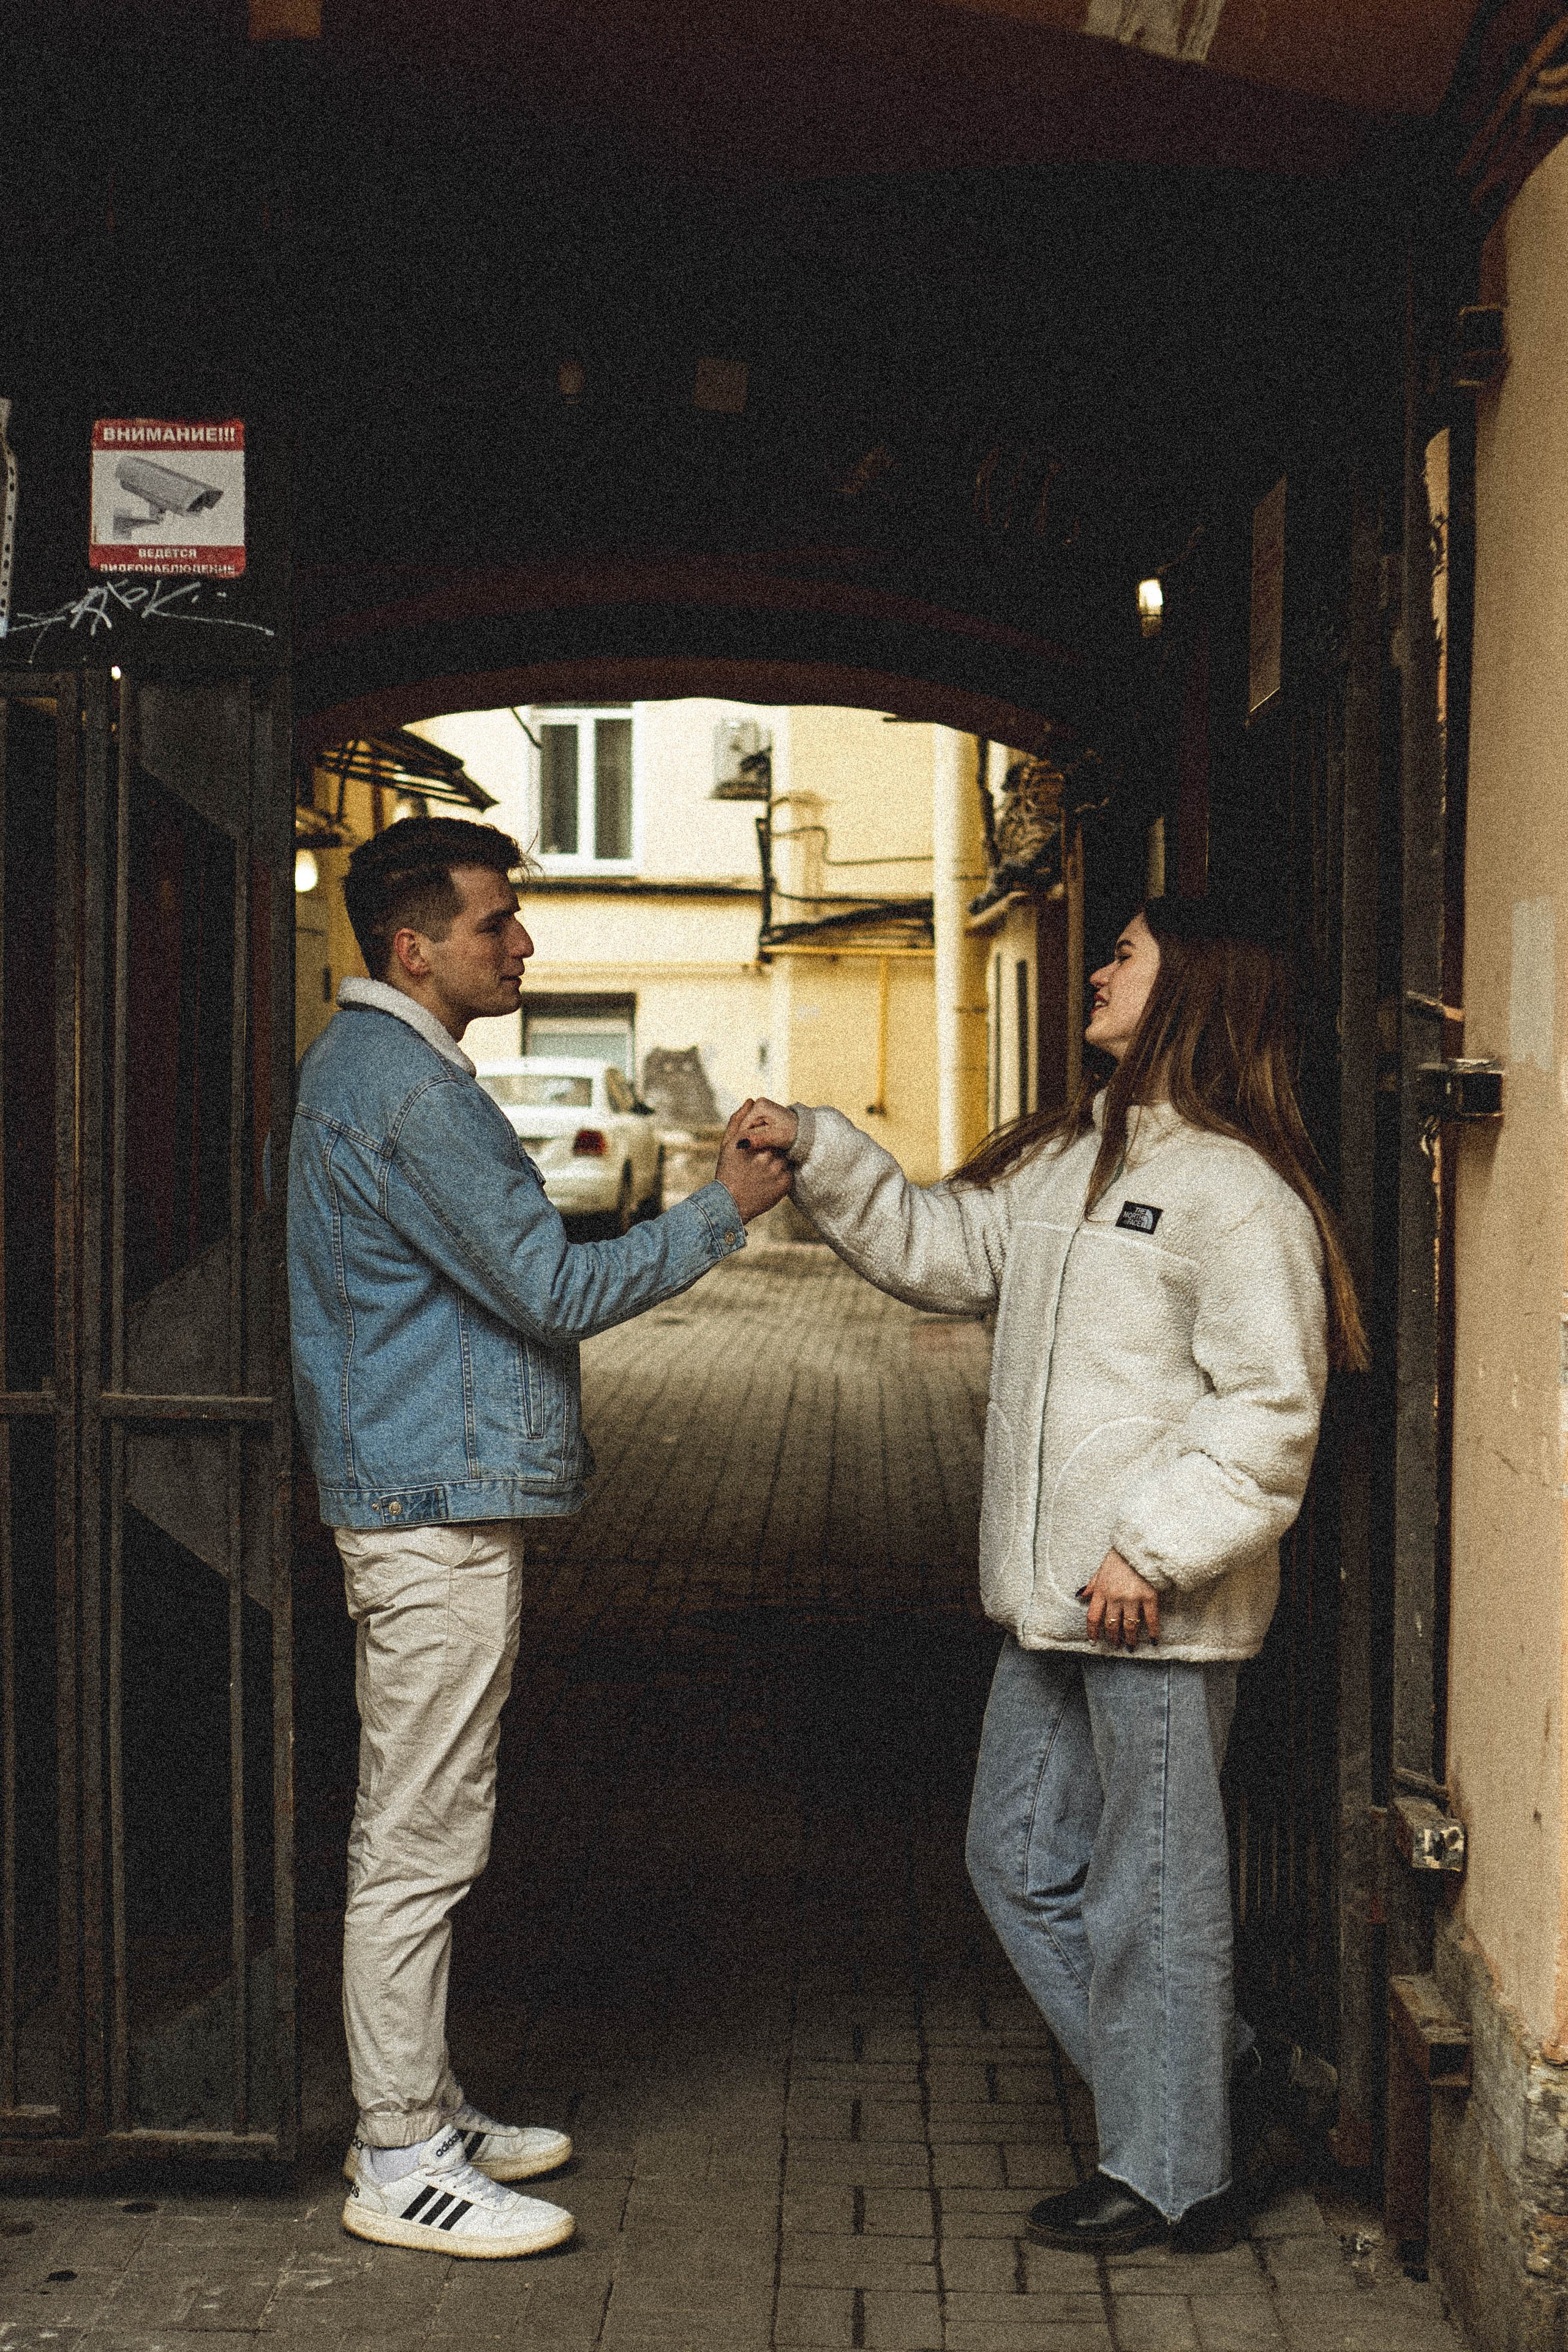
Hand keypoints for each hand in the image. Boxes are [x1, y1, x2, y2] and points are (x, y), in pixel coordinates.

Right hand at [715, 1100, 792, 1223]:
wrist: (731, 1205)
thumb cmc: (728, 1171)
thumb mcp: (727, 1144)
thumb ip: (738, 1120)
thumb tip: (750, 1100)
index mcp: (752, 1142)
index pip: (768, 1129)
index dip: (764, 1137)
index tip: (757, 1147)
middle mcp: (765, 1154)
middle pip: (778, 1142)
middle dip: (771, 1149)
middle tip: (760, 1162)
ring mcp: (777, 1169)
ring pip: (784, 1156)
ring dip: (777, 1162)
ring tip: (763, 1172)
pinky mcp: (785, 1183)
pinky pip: (789, 1172)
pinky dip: (781, 1175)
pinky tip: (768, 1181)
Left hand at [1081, 1549, 1160, 1649]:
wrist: (1140, 1546)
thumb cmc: (1120, 1556)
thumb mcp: (1101, 1569)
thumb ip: (1092, 1584)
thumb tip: (1080, 1595)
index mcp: (1101, 1590)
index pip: (1092, 1617)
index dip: (1092, 1632)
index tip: (1094, 1641)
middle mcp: (1115, 1597)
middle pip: (1111, 1624)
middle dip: (1113, 1637)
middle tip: (1115, 1644)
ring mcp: (1132, 1598)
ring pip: (1129, 1626)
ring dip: (1130, 1639)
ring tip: (1130, 1645)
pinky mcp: (1149, 1597)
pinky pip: (1150, 1619)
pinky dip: (1152, 1631)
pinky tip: (1153, 1640)